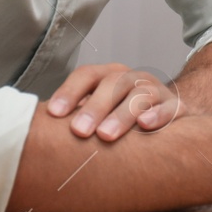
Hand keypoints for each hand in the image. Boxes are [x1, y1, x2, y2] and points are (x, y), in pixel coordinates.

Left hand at [44, 63, 182, 140]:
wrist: (168, 113)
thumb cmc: (122, 116)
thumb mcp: (99, 111)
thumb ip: (76, 116)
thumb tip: (35, 132)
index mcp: (108, 76)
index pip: (87, 76)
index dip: (69, 92)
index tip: (54, 115)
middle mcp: (131, 79)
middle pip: (112, 85)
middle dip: (94, 108)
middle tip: (79, 132)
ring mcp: (155, 91)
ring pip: (139, 96)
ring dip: (122, 115)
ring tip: (107, 136)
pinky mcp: (176, 107)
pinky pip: (169, 109)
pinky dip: (158, 116)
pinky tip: (146, 126)